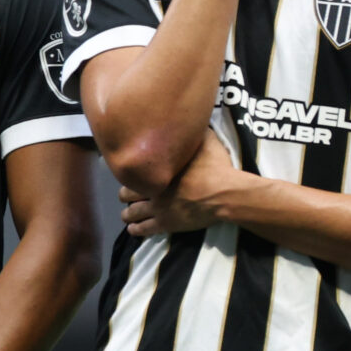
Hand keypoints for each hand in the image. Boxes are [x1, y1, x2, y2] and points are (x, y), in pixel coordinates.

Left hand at [121, 131, 236, 237]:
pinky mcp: (167, 224)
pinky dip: (136, 230)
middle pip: (128, 193)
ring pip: (133, 213)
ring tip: (126, 215)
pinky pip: (145, 229)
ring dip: (127, 214)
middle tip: (126, 195)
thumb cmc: (216, 167)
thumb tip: (193, 121)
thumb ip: (194, 133)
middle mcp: (153, 188)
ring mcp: (159, 208)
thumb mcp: (206, 141)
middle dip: (125, 194)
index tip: (130, 174)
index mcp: (159, 169)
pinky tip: (133, 230)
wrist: (225, 193)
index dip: (130, 173)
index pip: (133, 171)